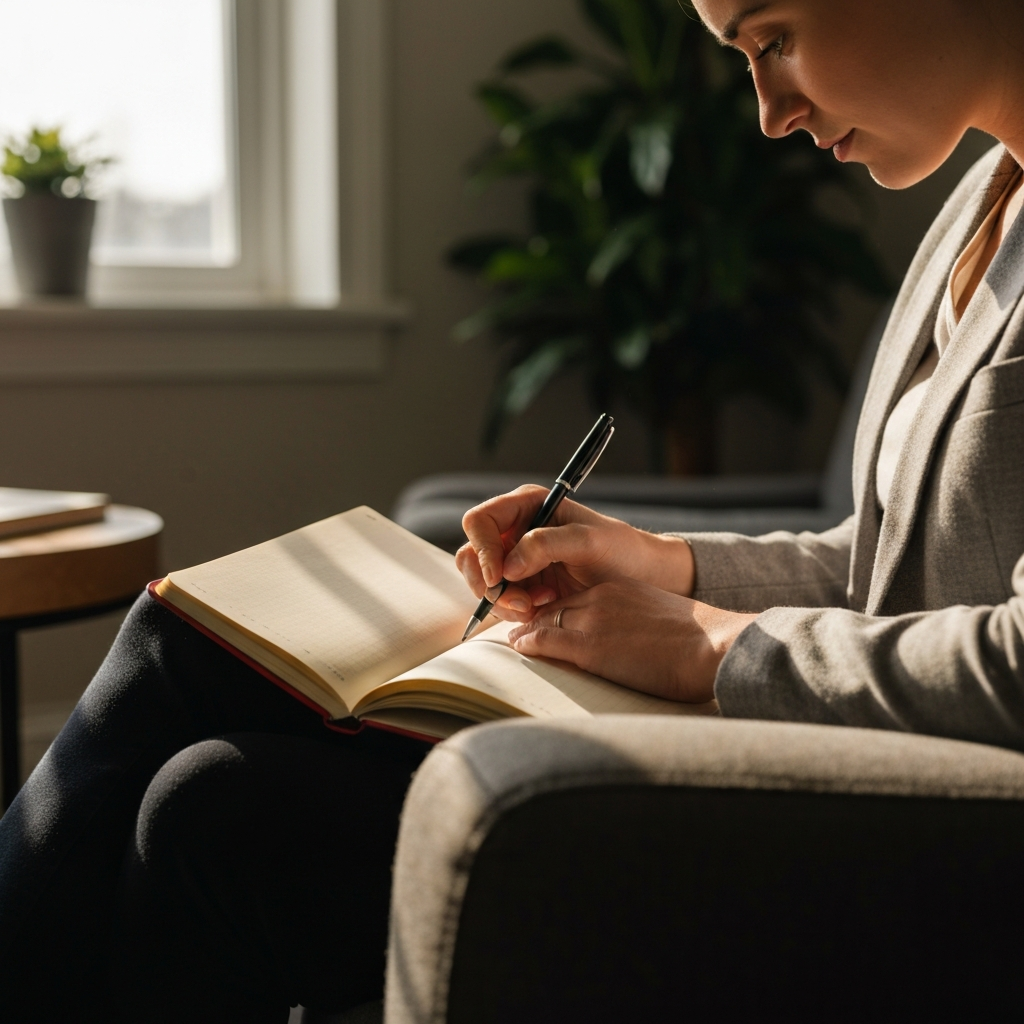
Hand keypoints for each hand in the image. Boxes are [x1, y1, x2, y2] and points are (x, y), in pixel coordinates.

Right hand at [456, 485, 694, 621]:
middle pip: (471, 555)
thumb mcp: (590, 541)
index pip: (479, 521)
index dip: (482, 548)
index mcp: (527, 506)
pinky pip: (500, 602)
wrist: (644, 578)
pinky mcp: (523, 587)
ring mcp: (517, 561)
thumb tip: (507, 566)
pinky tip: (544, 607)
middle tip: (521, 601)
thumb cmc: (622, 550)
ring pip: (482, 583)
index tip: (498, 575)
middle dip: (490, 583)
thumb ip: (546, 544)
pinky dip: (515, 611)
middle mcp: (515, 531)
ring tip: (539, 604)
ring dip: (504, 601)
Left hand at [507, 577, 757, 702]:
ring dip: (525, 629)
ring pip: (544, 619)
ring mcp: (594, 621)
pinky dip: (527, 641)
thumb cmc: (701, 644)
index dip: (557, 610)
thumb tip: (639, 646)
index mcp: (621, 590)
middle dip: (534, 616)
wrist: (713, 647)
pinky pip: (545, 639)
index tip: (546, 619)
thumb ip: (642, 625)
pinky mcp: (590, 647)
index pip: (577, 598)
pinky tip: (518, 645)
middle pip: (556, 605)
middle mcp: (602, 599)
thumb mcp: (666, 621)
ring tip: (514, 638)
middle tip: (517, 626)